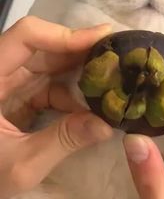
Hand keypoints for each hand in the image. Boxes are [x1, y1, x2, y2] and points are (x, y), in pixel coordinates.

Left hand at [0, 17, 111, 198]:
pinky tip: (89, 107)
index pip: (25, 38)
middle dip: (80, 52)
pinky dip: (69, 95)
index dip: (63, 34)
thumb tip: (107, 125)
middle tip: (118, 56)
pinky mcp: (15, 96)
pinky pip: (46, 86)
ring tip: (111, 80)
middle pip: (41, 48)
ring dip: (78, 73)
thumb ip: (63, 141)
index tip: (101, 39)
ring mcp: (6, 83)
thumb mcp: (22, 164)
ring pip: (47, 65)